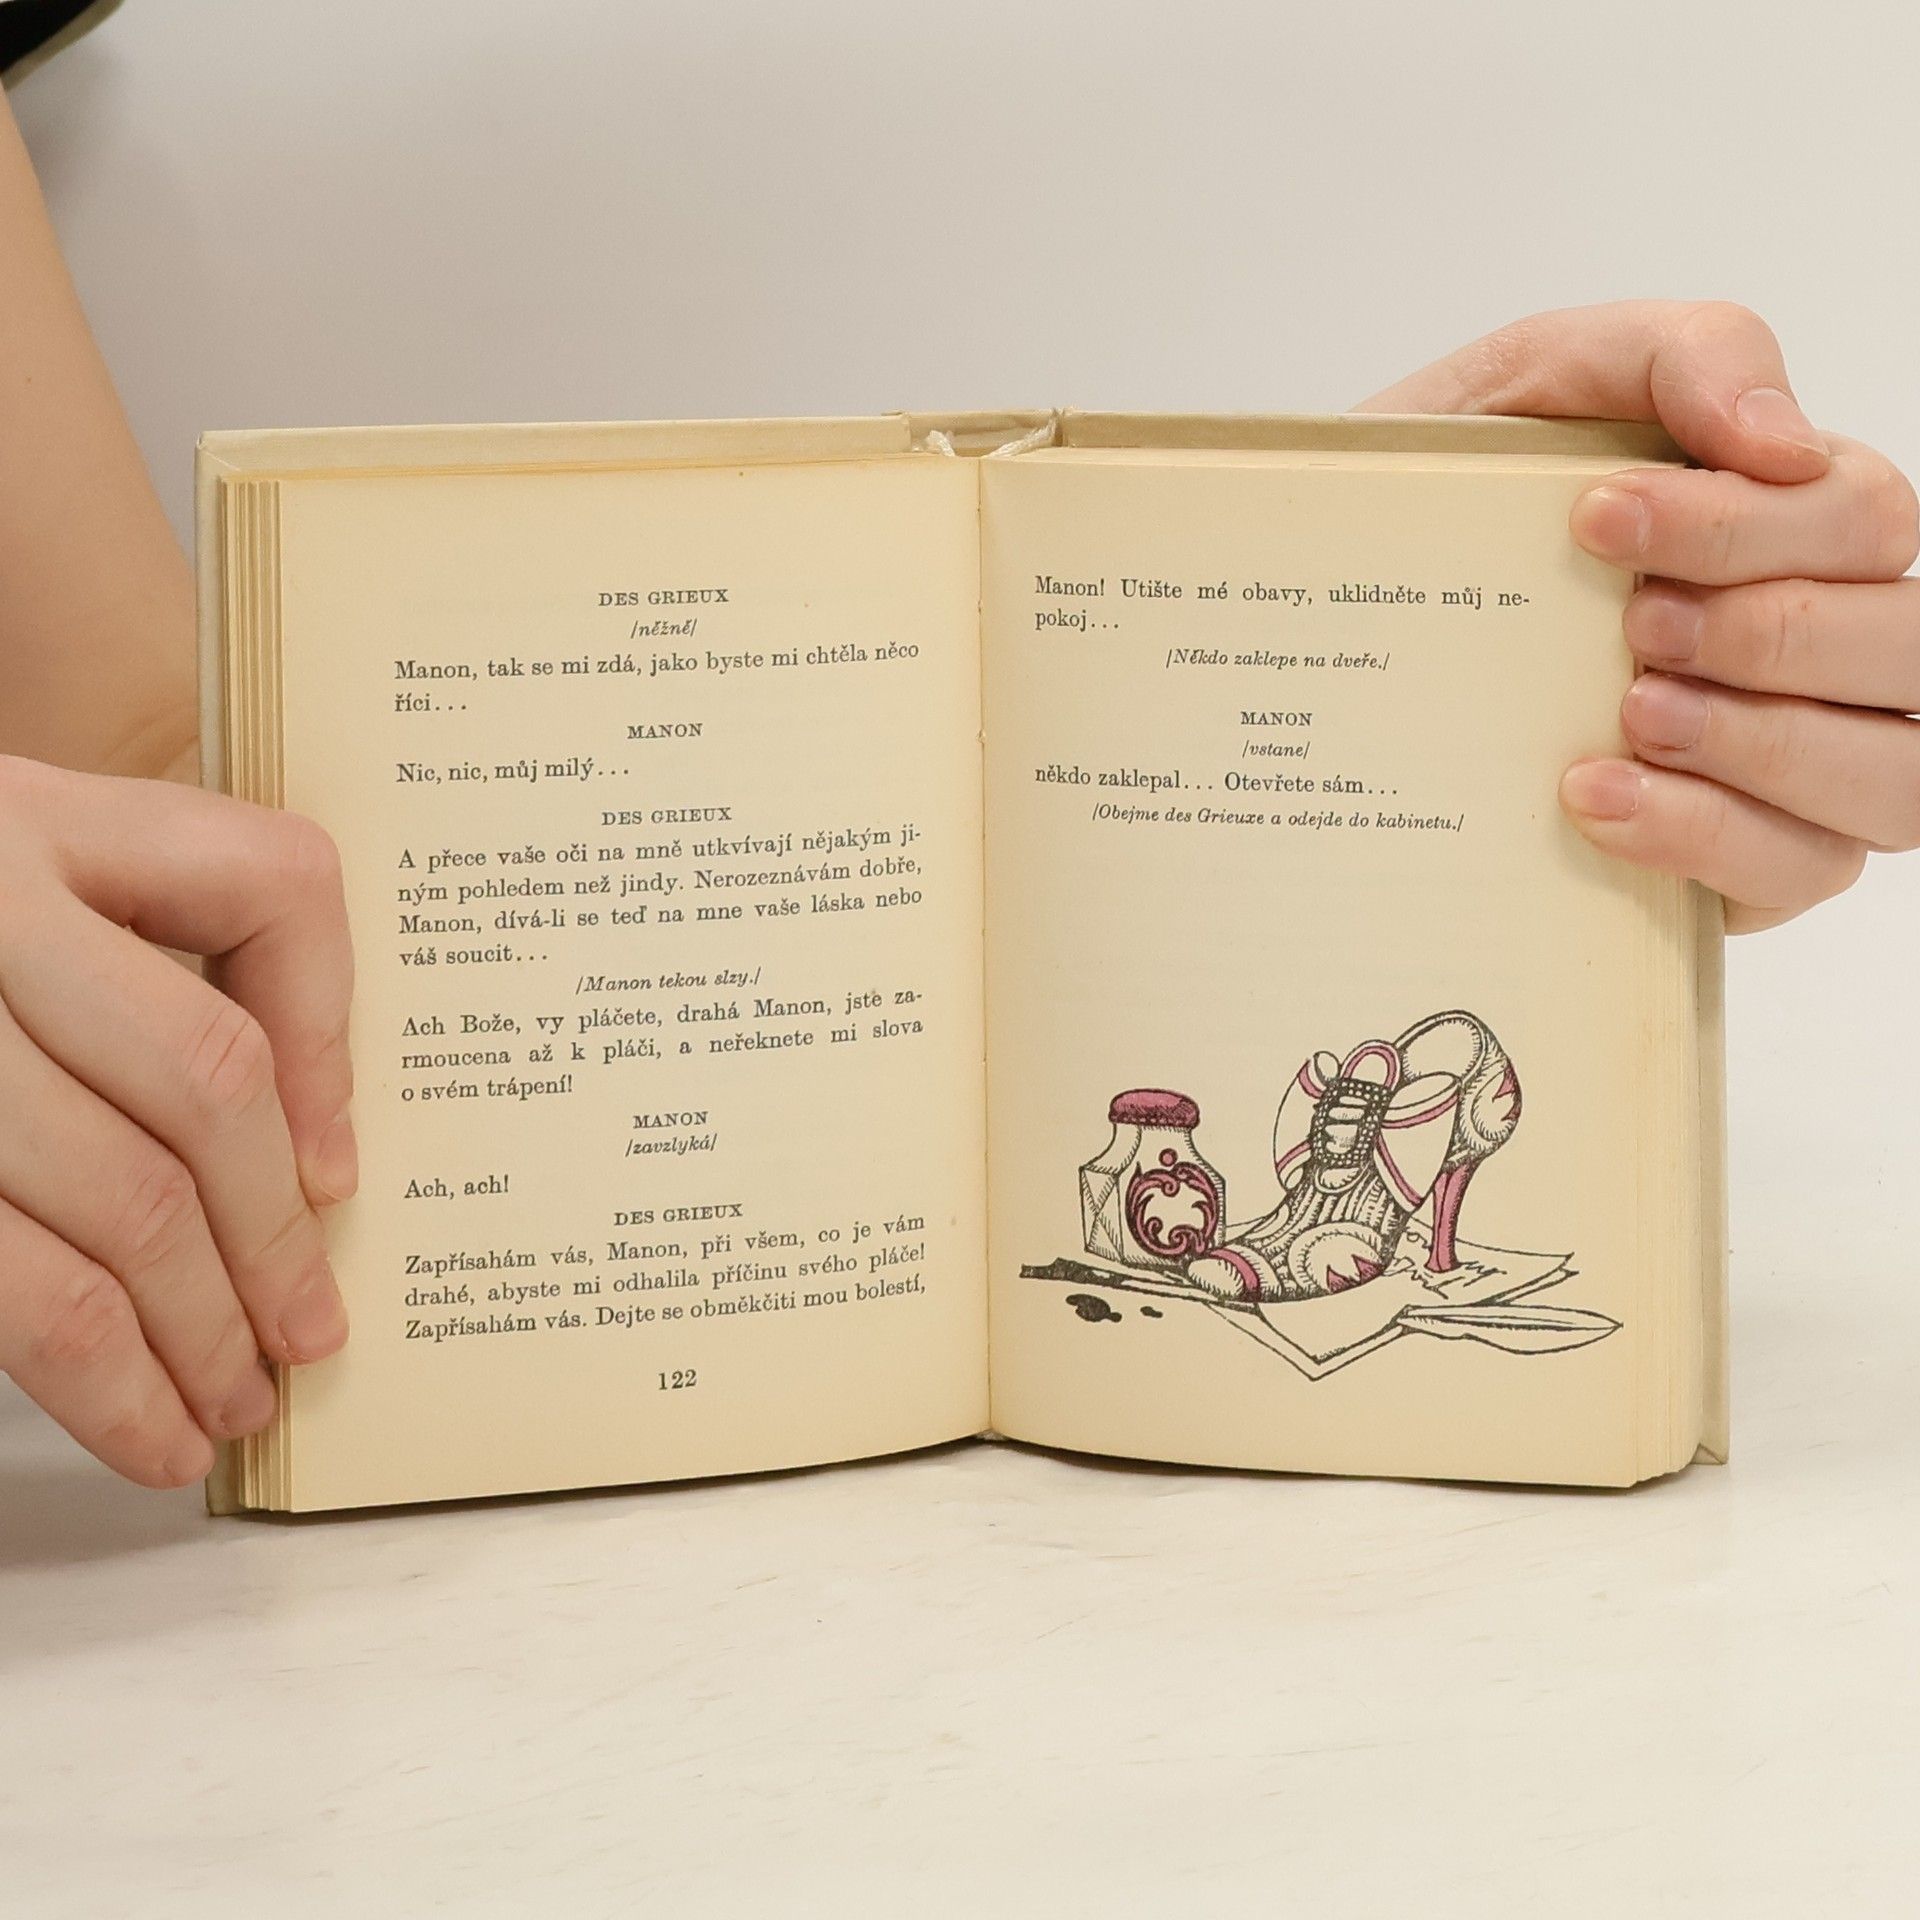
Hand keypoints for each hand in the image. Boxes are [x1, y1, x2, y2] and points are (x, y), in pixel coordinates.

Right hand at [0, 756, 355, 1486]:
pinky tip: (151, 1432)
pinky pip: (21, 1296)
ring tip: (239, 1406)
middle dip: (275, 1233)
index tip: (339, 1165)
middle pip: (203, 1077)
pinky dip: (105, 1384)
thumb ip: (130, 962)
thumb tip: (305, 1160)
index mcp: (33, 819)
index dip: (331, 1033)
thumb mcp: (13, 893)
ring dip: (203, 1333)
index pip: (264, 882)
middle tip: (311, 1333)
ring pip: (125, 1205)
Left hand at [1358, 300, 1919, 930]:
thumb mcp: (1539, 383)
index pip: (1862, 521)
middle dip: (1767, 634)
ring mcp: (1797, 763)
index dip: (1746, 526)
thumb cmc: (1460, 497)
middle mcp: (1824, 643)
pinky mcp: (1741, 861)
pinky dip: (1706, 834)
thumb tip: (1780, 440)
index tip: (1599, 518)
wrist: (1348, 605)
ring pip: (1887, 774)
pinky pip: (1797, 869)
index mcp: (1796, 521)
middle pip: (1904, 646)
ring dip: (1759, 742)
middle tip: (1631, 627)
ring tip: (1629, 716)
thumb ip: (1678, 355)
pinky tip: (1594, 798)